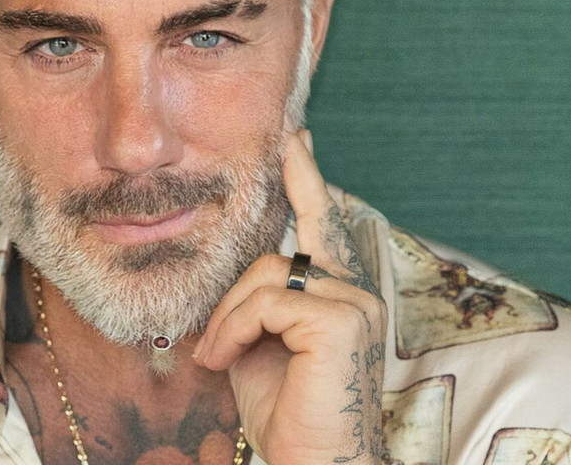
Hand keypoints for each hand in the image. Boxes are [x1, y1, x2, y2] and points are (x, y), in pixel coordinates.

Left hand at [193, 130, 386, 464]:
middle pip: (274, 255)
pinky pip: (266, 302)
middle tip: (216, 348)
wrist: (310, 463)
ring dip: (228, 321)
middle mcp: (355, 289)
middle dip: (233, 299)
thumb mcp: (258, 342)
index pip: (322, 222)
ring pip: (265, 276)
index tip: (295, 138)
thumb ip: (256, 300)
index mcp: (338, 291)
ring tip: (217, 360)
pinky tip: (225, 362)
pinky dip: (235, 330)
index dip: (306, 176)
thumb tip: (234, 269)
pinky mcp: (340, 318)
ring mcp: (353, 301)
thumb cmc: (283, 409)